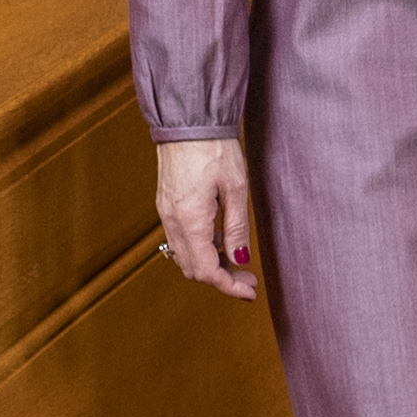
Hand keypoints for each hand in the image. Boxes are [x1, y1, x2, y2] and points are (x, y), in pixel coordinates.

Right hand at [155, 137, 260, 300]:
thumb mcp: (237, 189)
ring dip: (209, 265)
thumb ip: (237, 227)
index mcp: (190, 220)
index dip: (229, 287)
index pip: (206, 270)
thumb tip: (240, 259)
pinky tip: (221, 240)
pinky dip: (200, 249)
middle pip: (192, 269)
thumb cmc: (215, 150)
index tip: (251, 292)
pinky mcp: (166, 205)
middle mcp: (171, 221)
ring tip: (238, 259)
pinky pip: (180, 239)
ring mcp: (165, 214)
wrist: (189, 124)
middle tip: (249, 278)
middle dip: (221, 279)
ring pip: (184, 256)